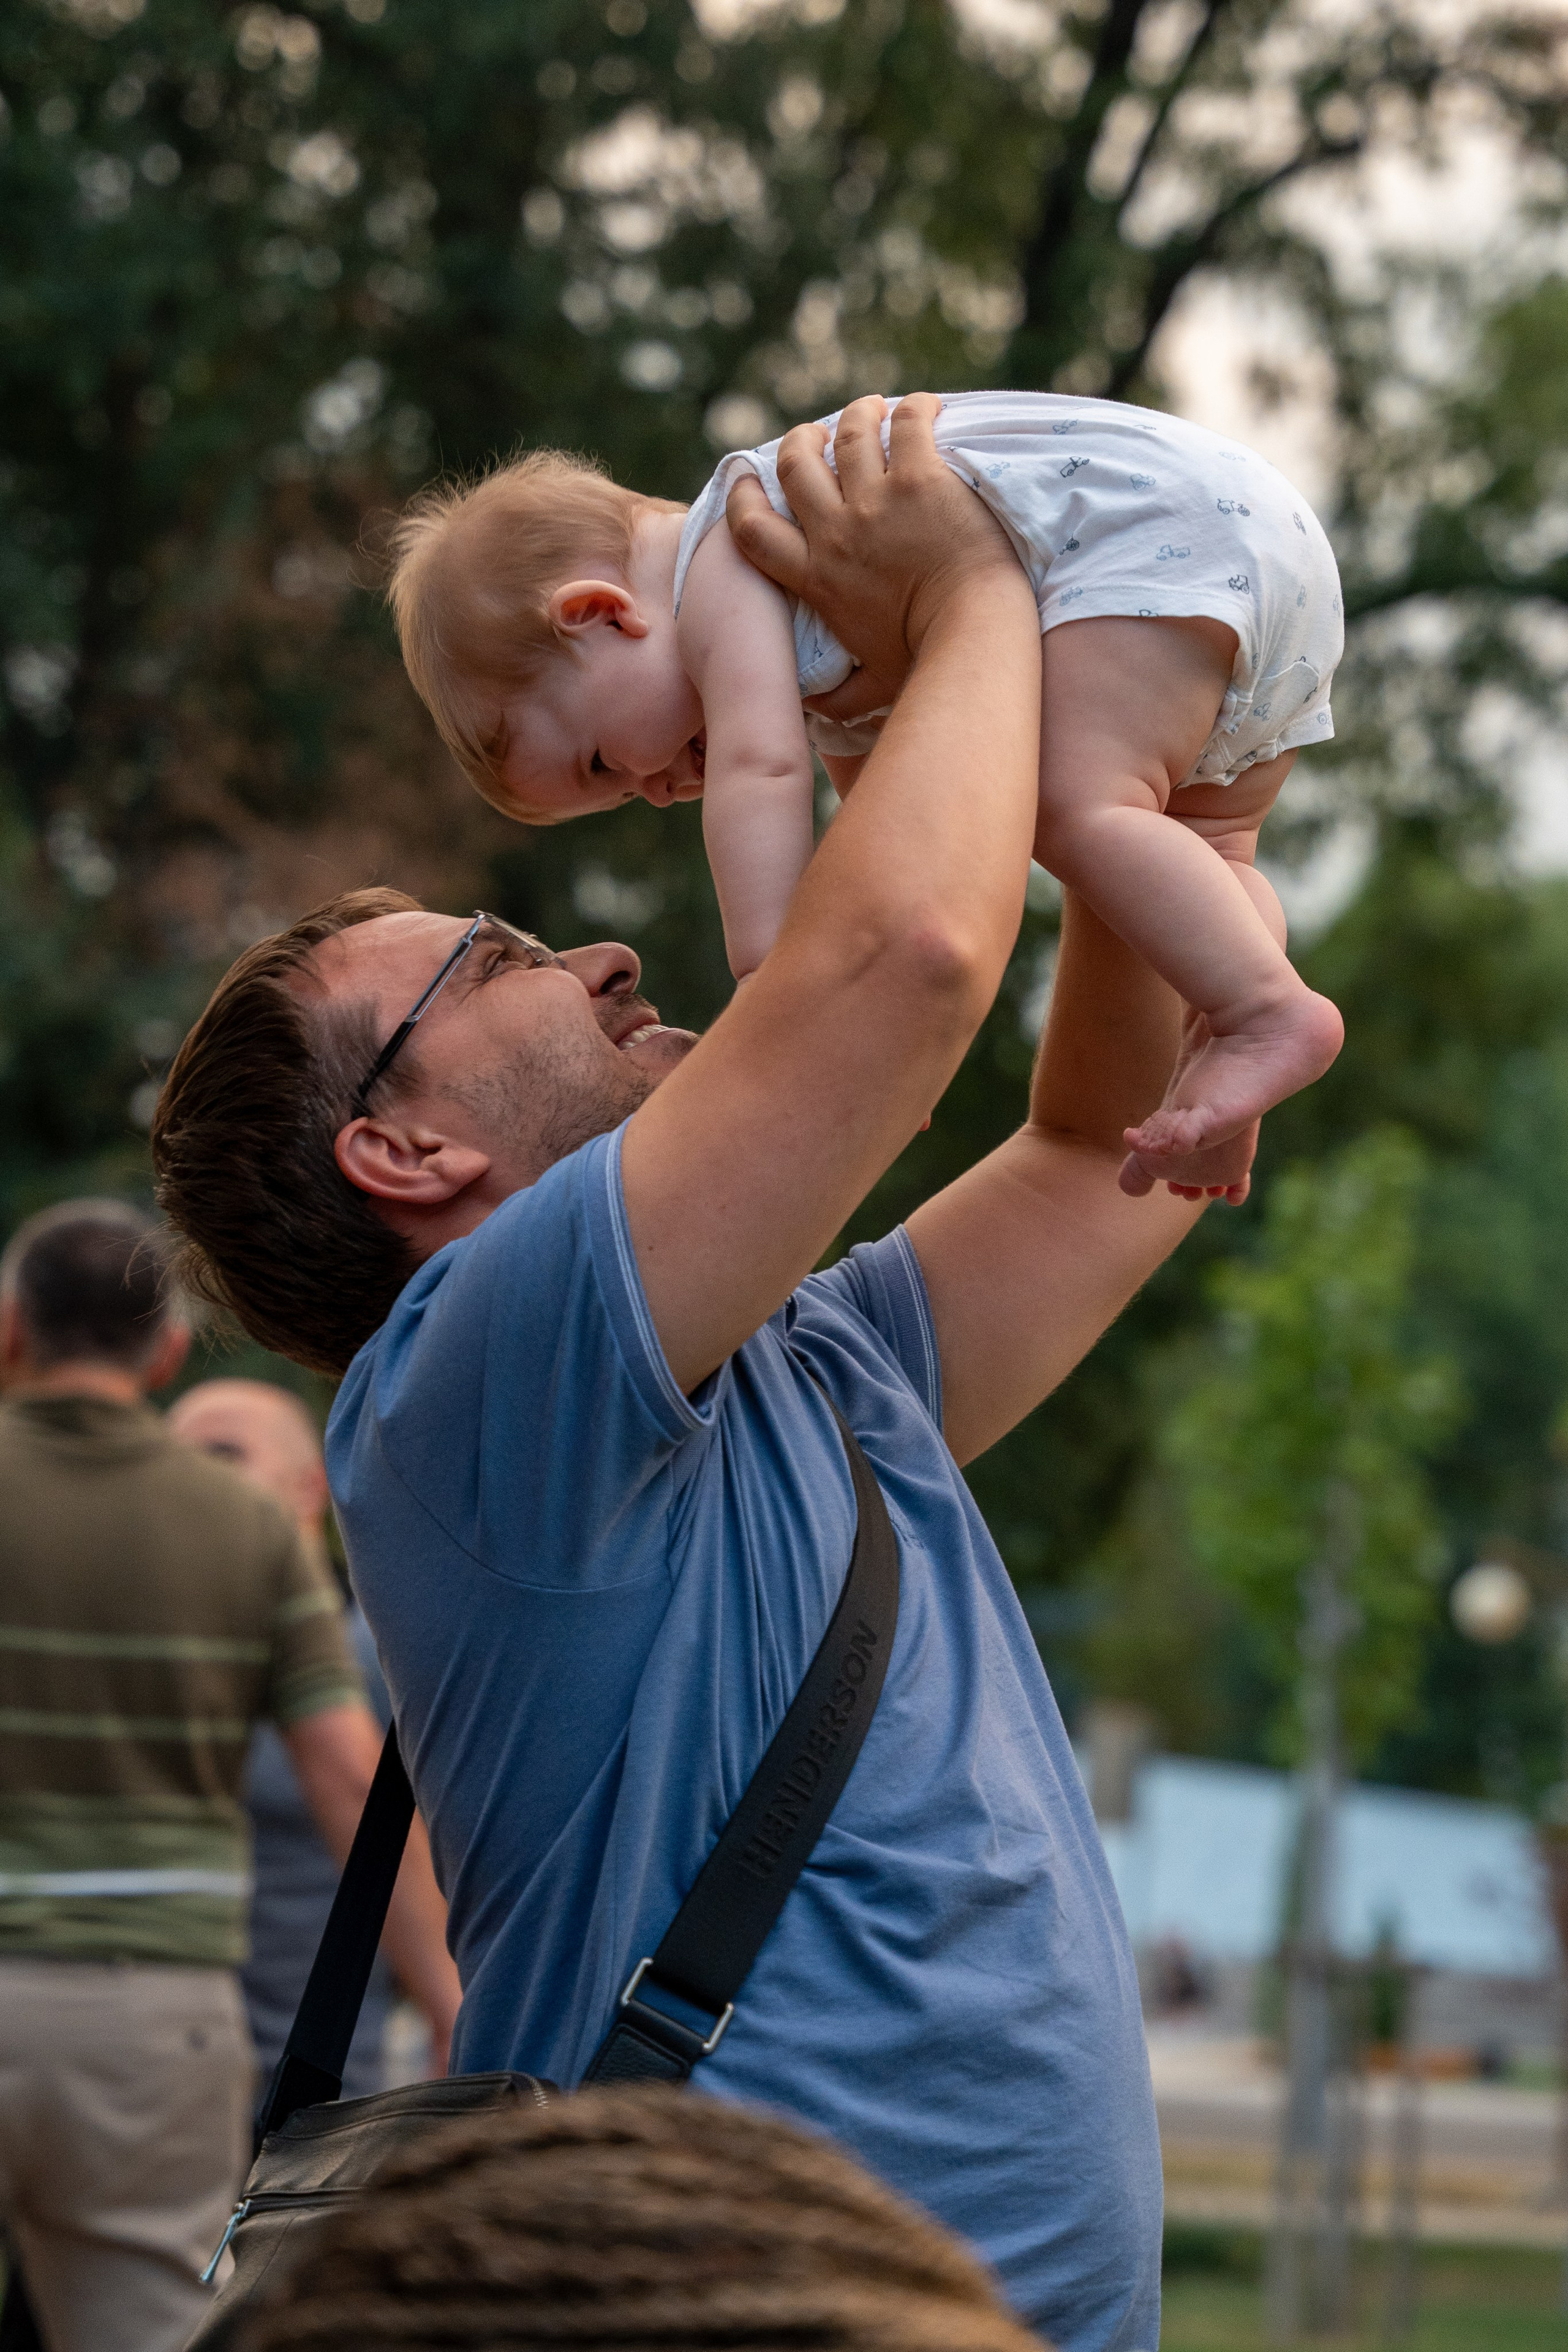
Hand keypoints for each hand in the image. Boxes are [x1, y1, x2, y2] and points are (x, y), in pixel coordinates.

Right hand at [725, 394, 1018, 709]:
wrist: (974, 633)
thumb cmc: (924, 664)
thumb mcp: (868, 687)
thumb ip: (838, 696)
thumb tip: (817, 712)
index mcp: (816, 578)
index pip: (754, 529)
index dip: (745, 498)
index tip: (750, 478)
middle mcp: (837, 533)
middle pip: (797, 465)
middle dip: (800, 441)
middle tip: (817, 435)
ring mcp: (878, 501)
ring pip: (849, 433)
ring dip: (856, 415)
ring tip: (870, 410)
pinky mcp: (922, 479)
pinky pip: (908, 422)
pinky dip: (913, 409)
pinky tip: (922, 408)